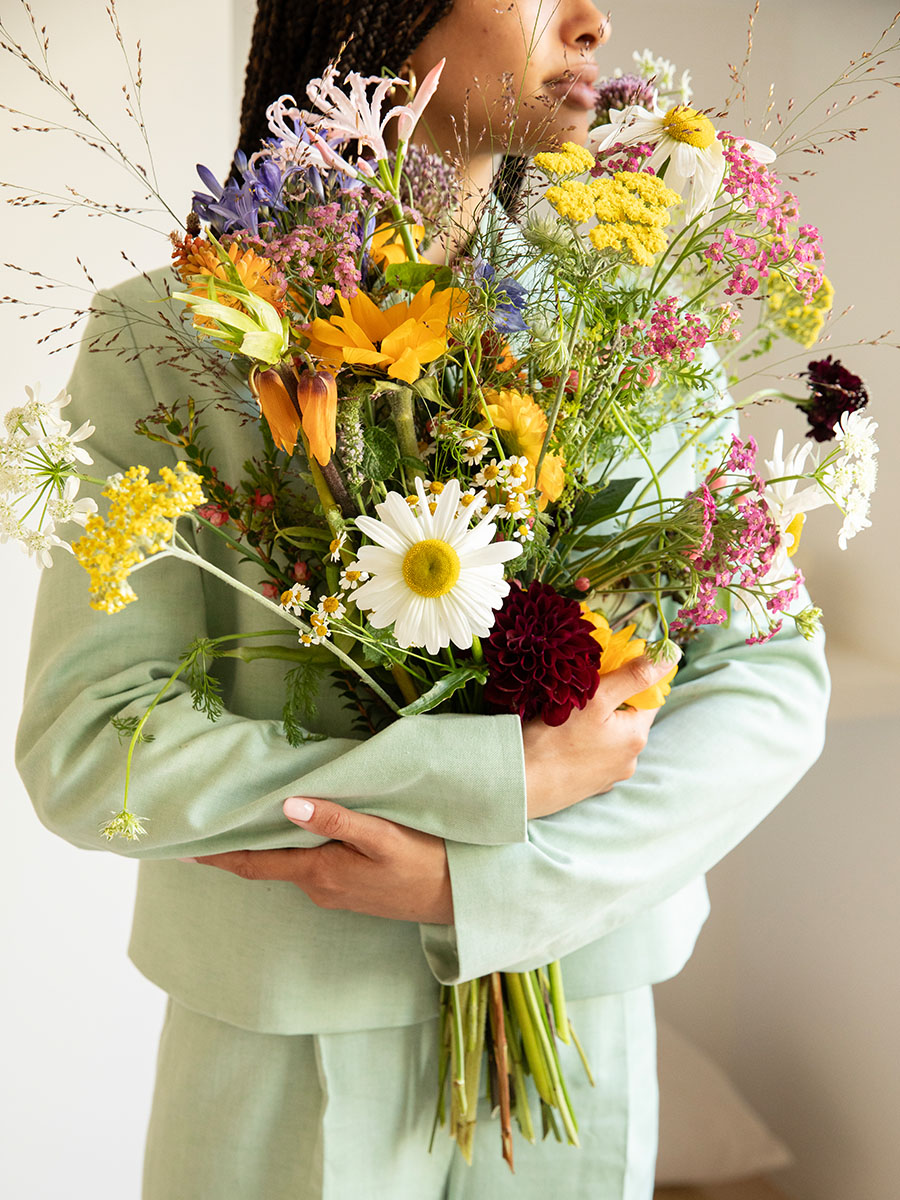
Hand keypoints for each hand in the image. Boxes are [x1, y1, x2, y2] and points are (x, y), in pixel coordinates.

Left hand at [188, 798, 453, 923]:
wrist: (459, 899)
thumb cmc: (424, 864)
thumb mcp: (383, 837)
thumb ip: (337, 822)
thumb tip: (289, 806)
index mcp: (320, 873)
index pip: (255, 864)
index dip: (218, 856)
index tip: (181, 851)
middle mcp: (320, 887)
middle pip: (267, 862)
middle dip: (235, 846)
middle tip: (205, 824)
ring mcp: (335, 891)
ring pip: (289, 863)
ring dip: (265, 845)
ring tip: (242, 819)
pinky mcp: (350, 889)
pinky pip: (310, 865)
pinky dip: (292, 848)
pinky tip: (292, 830)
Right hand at [524, 656, 671, 817]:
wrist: (518, 785)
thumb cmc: (553, 741)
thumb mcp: (595, 698)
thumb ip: (633, 676)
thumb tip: (670, 656)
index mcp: (636, 736)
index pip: (650, 695)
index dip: (632, 676)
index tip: (607, 667)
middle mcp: (629, 759)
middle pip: (627, 715)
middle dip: (609, 698)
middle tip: (579, 688)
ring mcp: (609, 775)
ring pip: (609, 734)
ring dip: (595, 720)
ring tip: (565, 713)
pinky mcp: (588, 785)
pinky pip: (592, 752)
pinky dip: (583, 741)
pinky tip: (560, 737)